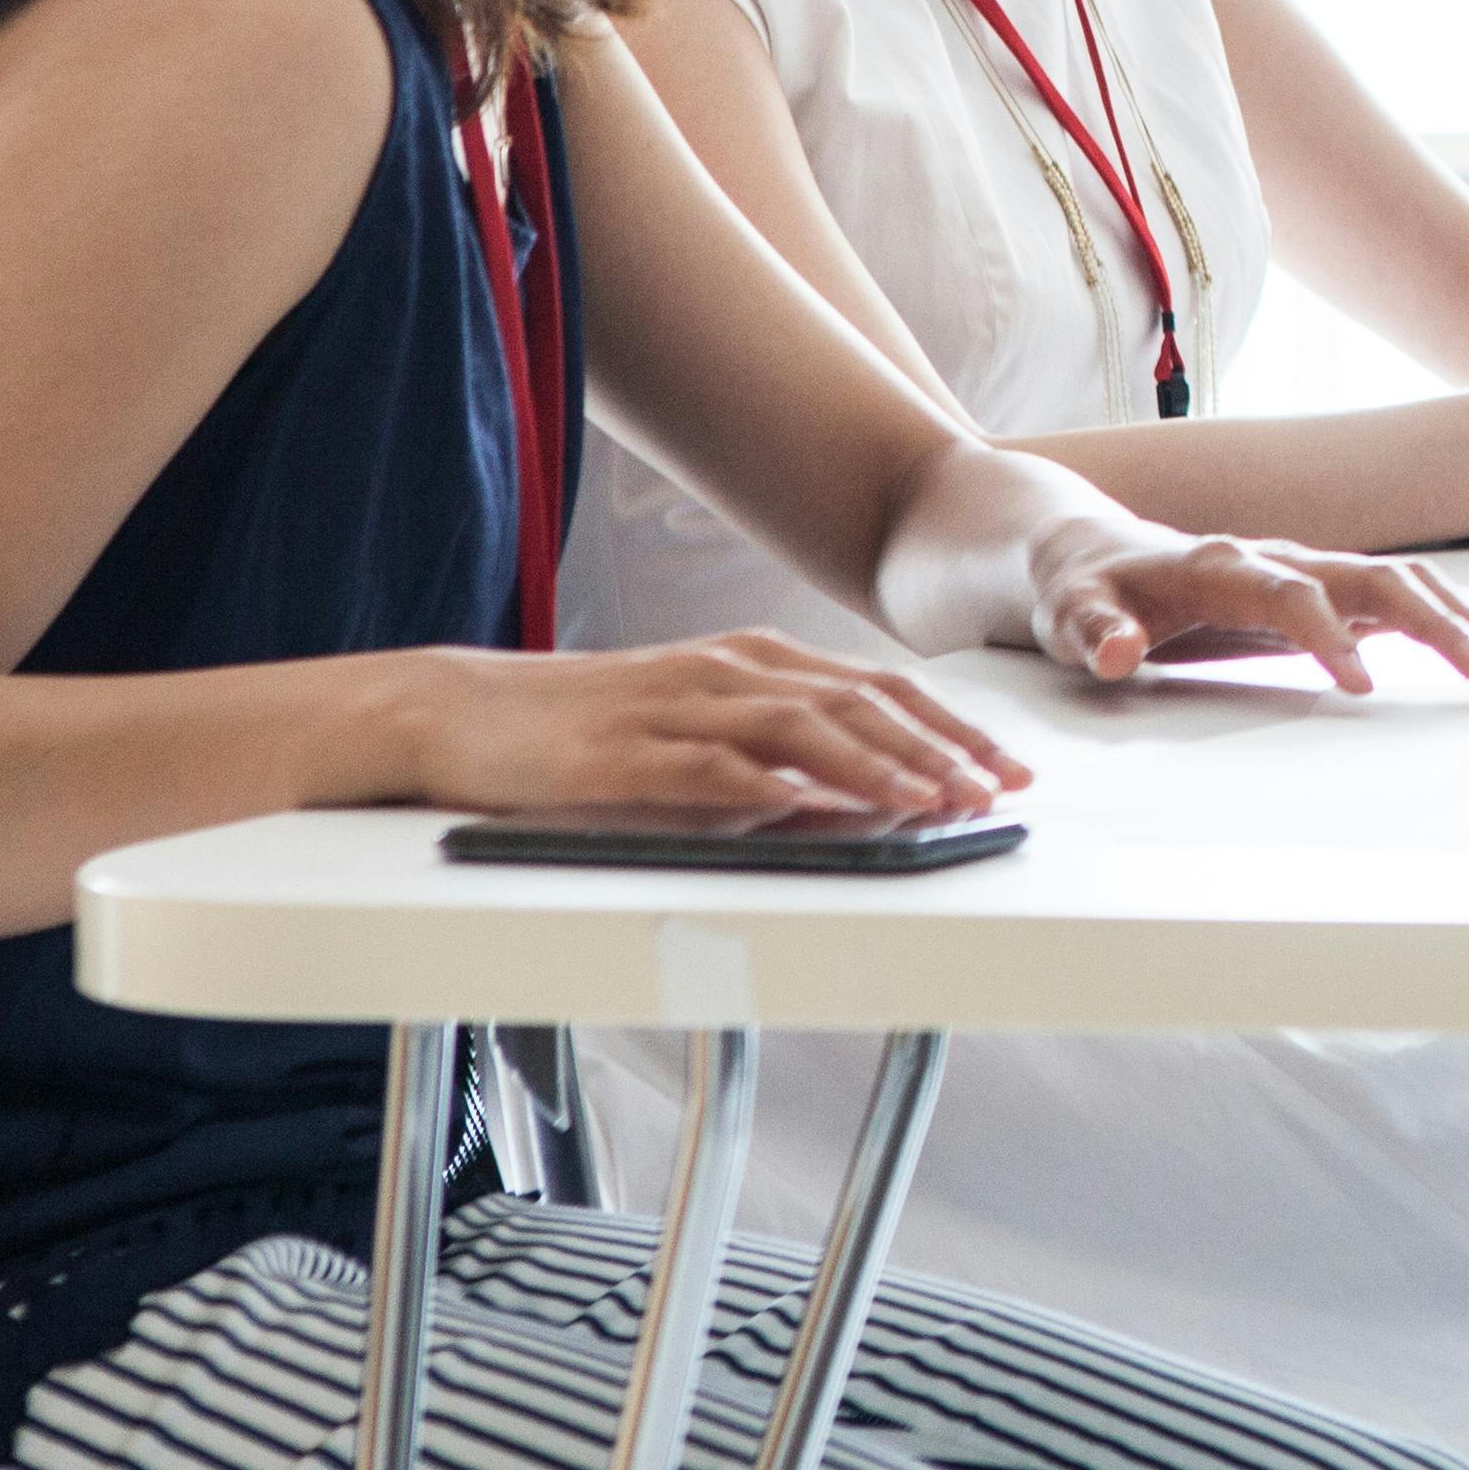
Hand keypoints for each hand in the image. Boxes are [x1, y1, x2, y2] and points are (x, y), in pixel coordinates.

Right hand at [399, 632, 1027, 826]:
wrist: (461, 709)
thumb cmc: (585, 723)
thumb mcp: (695, 722)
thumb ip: (771, 747)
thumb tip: (853, 792)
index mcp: (754, 660)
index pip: (878, 690)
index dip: (950, 728)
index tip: (1007, 767)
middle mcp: (727, 671)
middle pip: (858, 703)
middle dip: (939, 749)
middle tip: (997, 790)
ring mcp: (676, 706)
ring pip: (801, 728)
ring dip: (878, 767)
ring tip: (936, 801)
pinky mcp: (624, 753)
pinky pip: (710, 767)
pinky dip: (772, 787)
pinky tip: (814, 809)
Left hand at [1030, 527, 1468, 691]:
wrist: (1086, 547)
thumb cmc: (1080, 589)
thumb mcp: (1068, 614)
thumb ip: (1091, 630)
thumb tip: (1114, 653)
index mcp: (1220, 565)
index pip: (1292, 594)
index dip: (1328, 636)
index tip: (1362, 687)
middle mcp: (1275, 557)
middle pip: (1373, 578)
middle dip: (1434, 622)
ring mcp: (1302, 569)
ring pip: (1397, 582)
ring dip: (1455, 619)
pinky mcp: (1315, 589)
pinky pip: (1392, 598)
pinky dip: (1442, 620)